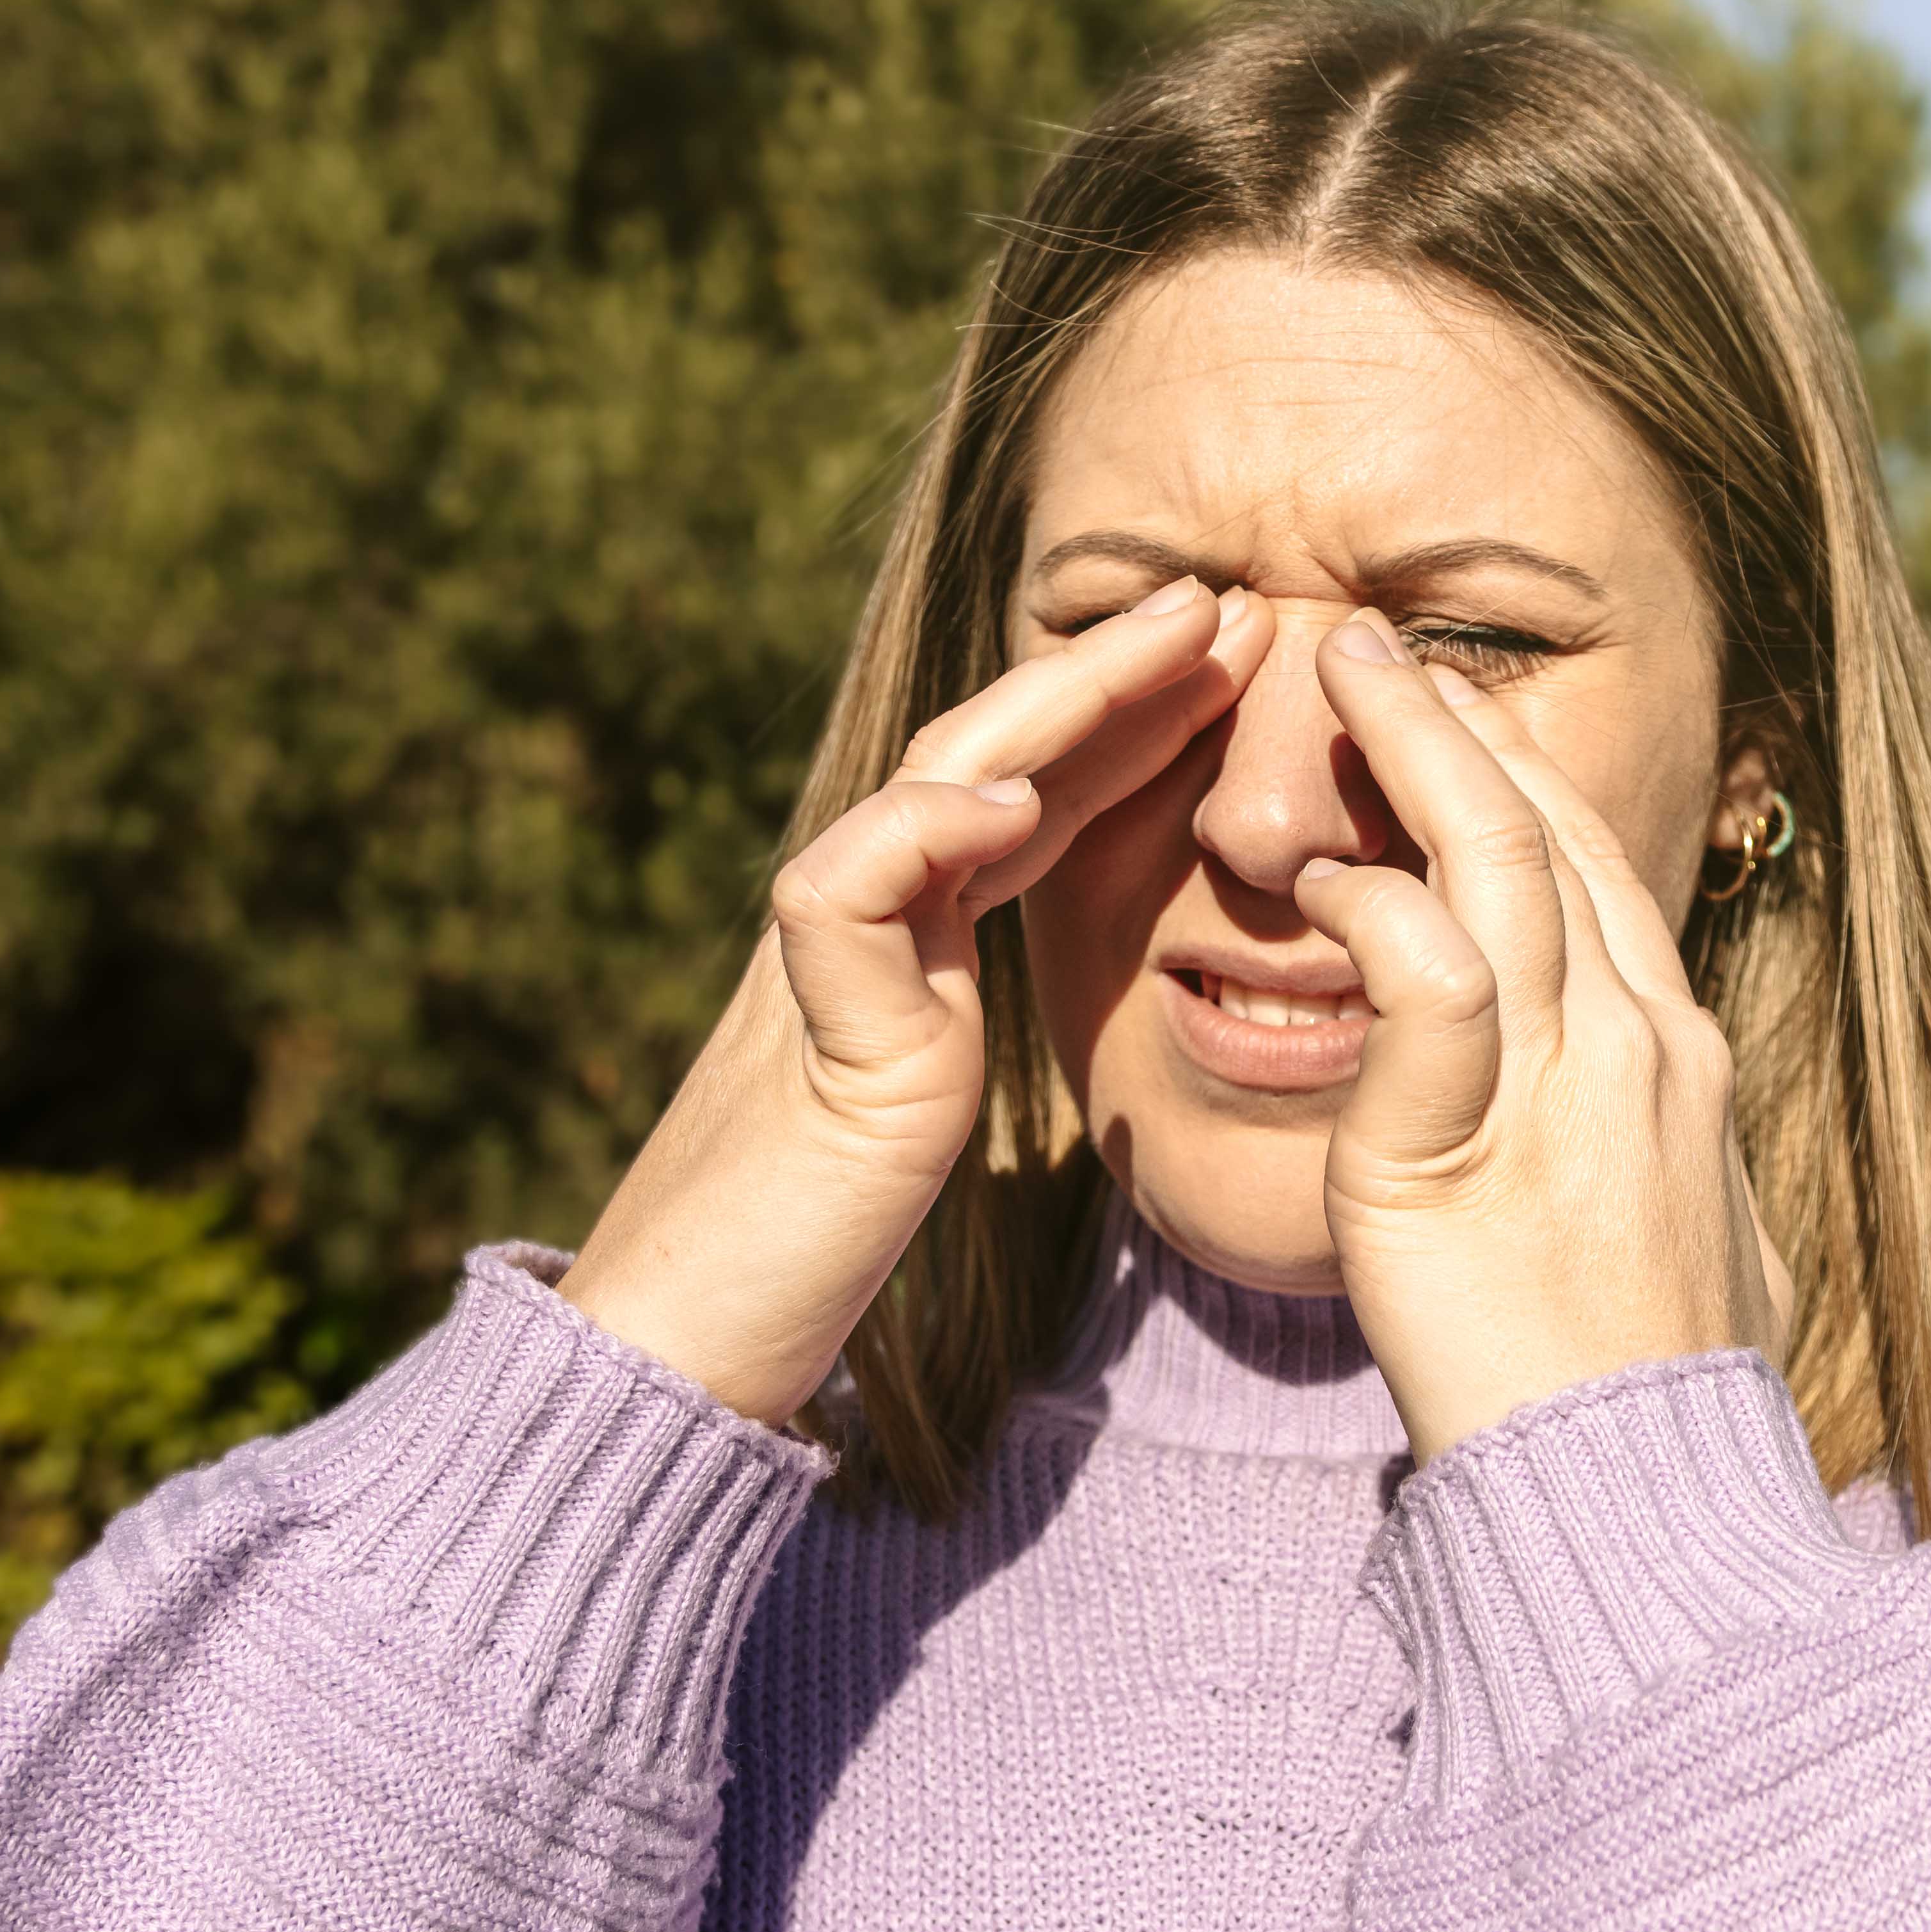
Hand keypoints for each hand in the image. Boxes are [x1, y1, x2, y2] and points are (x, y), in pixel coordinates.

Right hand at [562, 577, 1271, 1419]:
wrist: (692, 1334)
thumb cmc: (815, 1242)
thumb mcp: (936, 1113)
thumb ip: (974, 1032)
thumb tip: (1095, 1008)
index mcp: (921, 941)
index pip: (1038, 798)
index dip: (1134, 724)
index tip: (1238, 663)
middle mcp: (873, 920)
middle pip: (995, 754)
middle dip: (1115, 672)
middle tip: (1231, 597)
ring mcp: (832, 961)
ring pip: (933, 780)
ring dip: (1055, 702)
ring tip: (1170, 639)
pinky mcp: (806, 1025)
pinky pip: (844, 890)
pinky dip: (921, 831)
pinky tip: (1007, 802)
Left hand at [1291, 620, 1788, 1458]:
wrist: (1649, 1506)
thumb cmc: (1659, 1400)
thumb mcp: (1703, 1245)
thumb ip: (1663, 1166)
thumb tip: (1683, 1156)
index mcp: (1684, 1060)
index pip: (1603, 873)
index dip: (1525, 782)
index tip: (1461, 721)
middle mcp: (1642, 1046)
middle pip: (1551, 835)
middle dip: (1465, 725)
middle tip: (1379, 645)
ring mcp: (1565, 1089)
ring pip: (1498, 865)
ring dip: (1416, 751)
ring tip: (1341, 672)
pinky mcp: (1462, 1150)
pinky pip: (1426, 984)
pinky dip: (1376, 909)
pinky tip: (1321, 876)